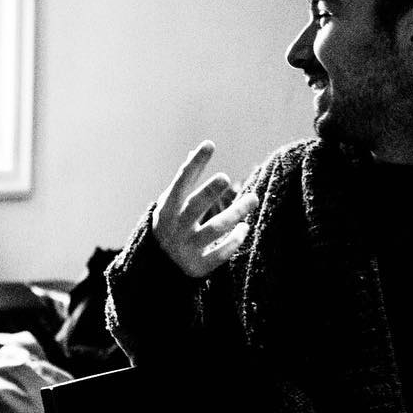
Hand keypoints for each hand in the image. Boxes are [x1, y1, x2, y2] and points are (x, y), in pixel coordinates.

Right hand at [152, 140, 258, 277]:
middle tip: (226, 177)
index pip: (181, 182)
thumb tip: (197, 150)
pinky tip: (245, 228)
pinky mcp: (198, 265)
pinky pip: (219, 254)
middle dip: (209, 192)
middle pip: (195, 207)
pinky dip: (234, 240)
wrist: (159, 267)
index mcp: (168, 208)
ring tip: (253, 198)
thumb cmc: (171, 225)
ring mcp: (186, 247)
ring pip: (214, 229)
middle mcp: (176, 227)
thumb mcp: (171, 203)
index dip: (195, 164)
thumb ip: (185, 180)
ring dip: (235, 213)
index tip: (209, 145)